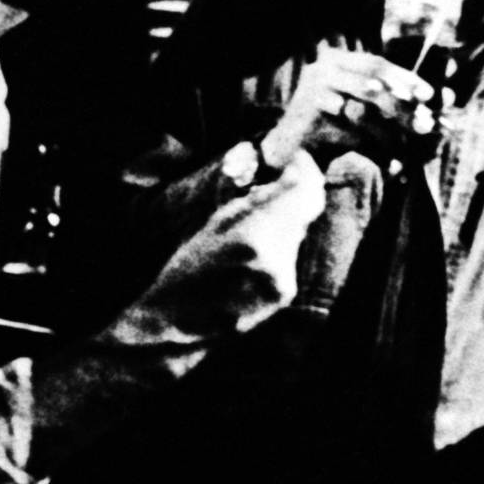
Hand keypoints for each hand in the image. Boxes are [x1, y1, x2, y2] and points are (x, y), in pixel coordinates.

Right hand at [114, 152, 326, 341]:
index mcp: (252, 235)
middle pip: (305, 208)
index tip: (293, 159)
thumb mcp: (214, 225)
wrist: (178, 325)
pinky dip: (278, 244)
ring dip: (283, 220)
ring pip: (298, 231)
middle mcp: (275, 258)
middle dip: (292, 192)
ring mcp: (283, 278)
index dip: (303, 168)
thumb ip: (252, 200)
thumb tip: (285, 175)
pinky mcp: (284, 293)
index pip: (302, 190)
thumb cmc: (187, 271)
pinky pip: (290, 255)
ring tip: (251, 226)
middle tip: (274, 182)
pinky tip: (252, 252)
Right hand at [260, 49, 436, 169]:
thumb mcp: (363, 108)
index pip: (378, 64)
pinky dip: (369, 147)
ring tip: (406, 147)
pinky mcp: (308, 113)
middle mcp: (323, 67)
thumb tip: (437, 98)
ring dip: (387, 131)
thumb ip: (391, 100)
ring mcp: (314, 88)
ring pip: (361, 109)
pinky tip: (387, 162)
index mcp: (338, 59)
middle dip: (401, 106)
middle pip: (372, 83)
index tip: (429, 95)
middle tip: (424, 124)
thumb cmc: (333, 129)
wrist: (292, 152)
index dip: (406, 79)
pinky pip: (347, 130)